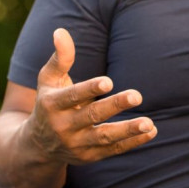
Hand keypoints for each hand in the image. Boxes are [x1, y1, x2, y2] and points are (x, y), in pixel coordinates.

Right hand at [26, 28, 156, 165]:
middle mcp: (63, 127)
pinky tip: (151, 131)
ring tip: (149, 123)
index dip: (89, 88)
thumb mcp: (48, 80)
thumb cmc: (48, 103)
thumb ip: (60, 58)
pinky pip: (113, 150)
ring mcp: (77, 144)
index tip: (109, 81)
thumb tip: (61, 31)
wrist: (37, 146)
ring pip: (104, 138)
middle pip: (91, 116)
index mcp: (52, 105)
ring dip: (127, 131)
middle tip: (137, 95)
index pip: (72, 96)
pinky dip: (132, 142)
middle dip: (114, 106)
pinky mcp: (89, 156)